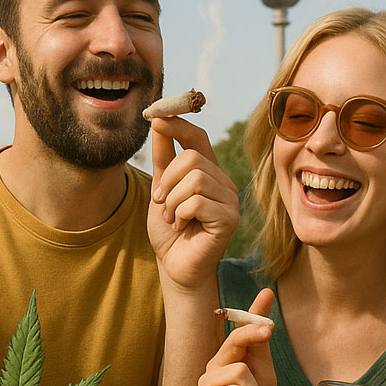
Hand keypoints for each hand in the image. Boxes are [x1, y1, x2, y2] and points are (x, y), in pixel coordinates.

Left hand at [147, 116, 238, 288]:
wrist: (174, 267)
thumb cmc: (170, 230)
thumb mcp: (161, 188)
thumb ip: (163, 157)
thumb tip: (158, 121)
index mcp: (209, 172)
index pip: (198, 138)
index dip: (178, 125)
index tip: (155, 118)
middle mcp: (223, 183)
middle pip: (192, 158)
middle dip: (168, 181)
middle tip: (161, 203)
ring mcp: (230, 201)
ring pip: (195, 179)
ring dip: (172, 201)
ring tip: (173, 218)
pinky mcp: (230, 219)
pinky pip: (197, 201)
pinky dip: (180, 214)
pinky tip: (182, 227)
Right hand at [198, 290, 276, 385]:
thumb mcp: (264, 374)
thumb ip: (260, 347)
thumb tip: (265, 314)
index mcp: (228, 358)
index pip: (238, 329)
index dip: (253, 313)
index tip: (267, 294)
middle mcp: (214, 365)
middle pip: (234, 341)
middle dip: (252, 335)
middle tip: (268, 331)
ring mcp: (206, 382)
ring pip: (240, 371)